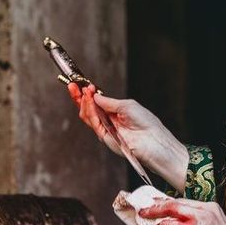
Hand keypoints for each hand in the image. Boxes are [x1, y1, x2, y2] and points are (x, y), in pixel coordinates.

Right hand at [67, 82, 188, 190]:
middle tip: (73, 86)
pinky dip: (89, 110)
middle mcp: (109, 120)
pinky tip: (88, 100)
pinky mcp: (105, 137)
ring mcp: (106, 129)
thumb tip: (95, 95)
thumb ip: (109, 102)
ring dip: (83, 101)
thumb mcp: (127, 105)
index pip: (97, 102)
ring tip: (83, 91)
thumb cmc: (146, 123)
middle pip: (89, 108)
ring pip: (88, 115)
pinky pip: (93, 122)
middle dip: (80, 97)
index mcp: (116, 112)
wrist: (152, 141)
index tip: (80, 83)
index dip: (88, 93)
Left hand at [138, 198, 225, 224]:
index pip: (181, 201)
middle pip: (170, 207)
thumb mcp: (223, 224)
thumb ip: (206, 217)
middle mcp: (201, 216)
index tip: (155, 205)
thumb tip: (187, 217)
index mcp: (210, 208)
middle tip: (143, 214)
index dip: (164, 203)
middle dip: (153, 210)